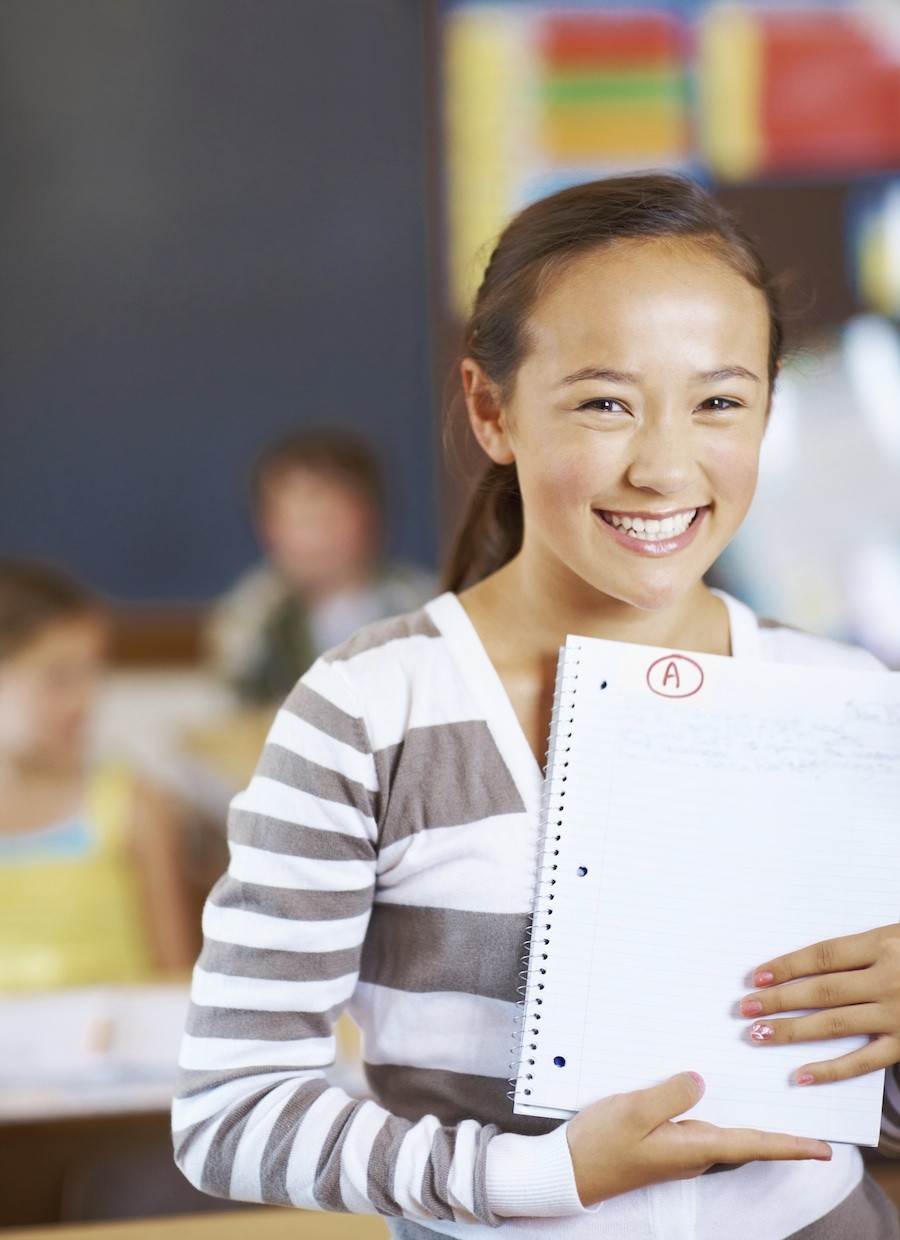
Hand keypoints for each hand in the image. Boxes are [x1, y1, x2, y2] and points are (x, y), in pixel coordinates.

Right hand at [566, 1072, 830, 1206]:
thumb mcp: (633, 1113)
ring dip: (750, 1118)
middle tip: (807, 1116)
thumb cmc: (600, 1146)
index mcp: (693, 1147)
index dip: (789, 1145)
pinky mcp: (664, 1140)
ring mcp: (679, 1147)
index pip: (752, 1145)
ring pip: (724, 1129)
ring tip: (772, 1098)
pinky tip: (714, 1092)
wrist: (570, 1171)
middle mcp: (694, 1151)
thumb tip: (701, 1081)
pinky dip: (717, 1110)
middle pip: (746, 1138)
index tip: (823, 1148)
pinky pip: (700, 1123)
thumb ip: (670, 1095)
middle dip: (777, 1130)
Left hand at [739, 925, 899, 1084]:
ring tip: (758, 1035)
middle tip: (744, 1009)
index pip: (822, 956)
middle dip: (778, 1001)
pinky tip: (800, 1075)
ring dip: (792, 1032)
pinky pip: (864, 1062)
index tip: (755, 978)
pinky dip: (830, 1070)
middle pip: (821, 991)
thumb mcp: (895, 936)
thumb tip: (801, 964)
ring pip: (835, 1025)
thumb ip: (857, 950)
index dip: (786, 967)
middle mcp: (888, 979)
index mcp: (882, 944)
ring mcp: (899, 1015)